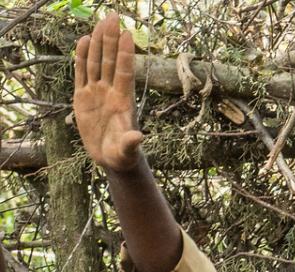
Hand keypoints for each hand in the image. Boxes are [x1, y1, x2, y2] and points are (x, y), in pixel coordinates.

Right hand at [72, 11, 144, 172]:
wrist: (112, 158)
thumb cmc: (123, 155)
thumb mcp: (127, 150)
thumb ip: (131, 143)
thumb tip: (139, 138)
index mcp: (124, 101)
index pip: (124, 72)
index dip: (125, 53)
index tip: (128, 34)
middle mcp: (111, 92)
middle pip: (110, 60)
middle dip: (111, 39)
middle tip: (113, 16)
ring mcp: (97, 92)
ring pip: (96, 62)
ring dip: (98, 43)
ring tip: (100, 22)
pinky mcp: (83, 97)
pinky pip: (82, 73)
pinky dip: (81, 57)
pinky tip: (83, 41)